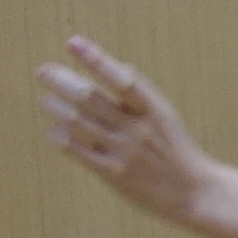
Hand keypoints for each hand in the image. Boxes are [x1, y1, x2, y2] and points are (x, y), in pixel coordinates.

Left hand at [39, 35, 223, 227]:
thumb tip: (116, 65)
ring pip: (78, 123)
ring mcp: (123, 152)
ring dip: (56, 108)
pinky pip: (78, 151)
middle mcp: (137, 129)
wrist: (194, 194)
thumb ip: (141, 94)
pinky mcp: (113, 174)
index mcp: (153, 110)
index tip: (73, 43)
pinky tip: (53, 130)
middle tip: (43, 71)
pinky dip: (61, 138)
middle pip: (90, 98)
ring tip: (45, 100)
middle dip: (62, 81)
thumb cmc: (177, 151)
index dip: (96, 59)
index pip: (121, 79)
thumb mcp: (166, 116)